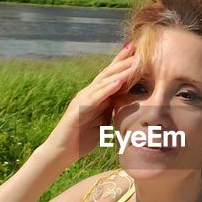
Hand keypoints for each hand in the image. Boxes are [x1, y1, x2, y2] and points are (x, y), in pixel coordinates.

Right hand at [45, 43, 138, 161]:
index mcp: (96, 96)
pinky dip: (107, 89)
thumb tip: (131, 104)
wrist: (63, 151)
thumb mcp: (104, 121)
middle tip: (137, 49)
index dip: (123, 63)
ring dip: (119, 72)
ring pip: (103, 82)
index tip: (138, 52)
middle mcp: (88, 93)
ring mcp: (82, 99)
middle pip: (108, 74)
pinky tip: (118, 82)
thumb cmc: (83, 138)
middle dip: (123, 61)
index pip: (111, 76)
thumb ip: (113, 110)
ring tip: (133, 62)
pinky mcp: (78, 109)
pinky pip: (95, 97)